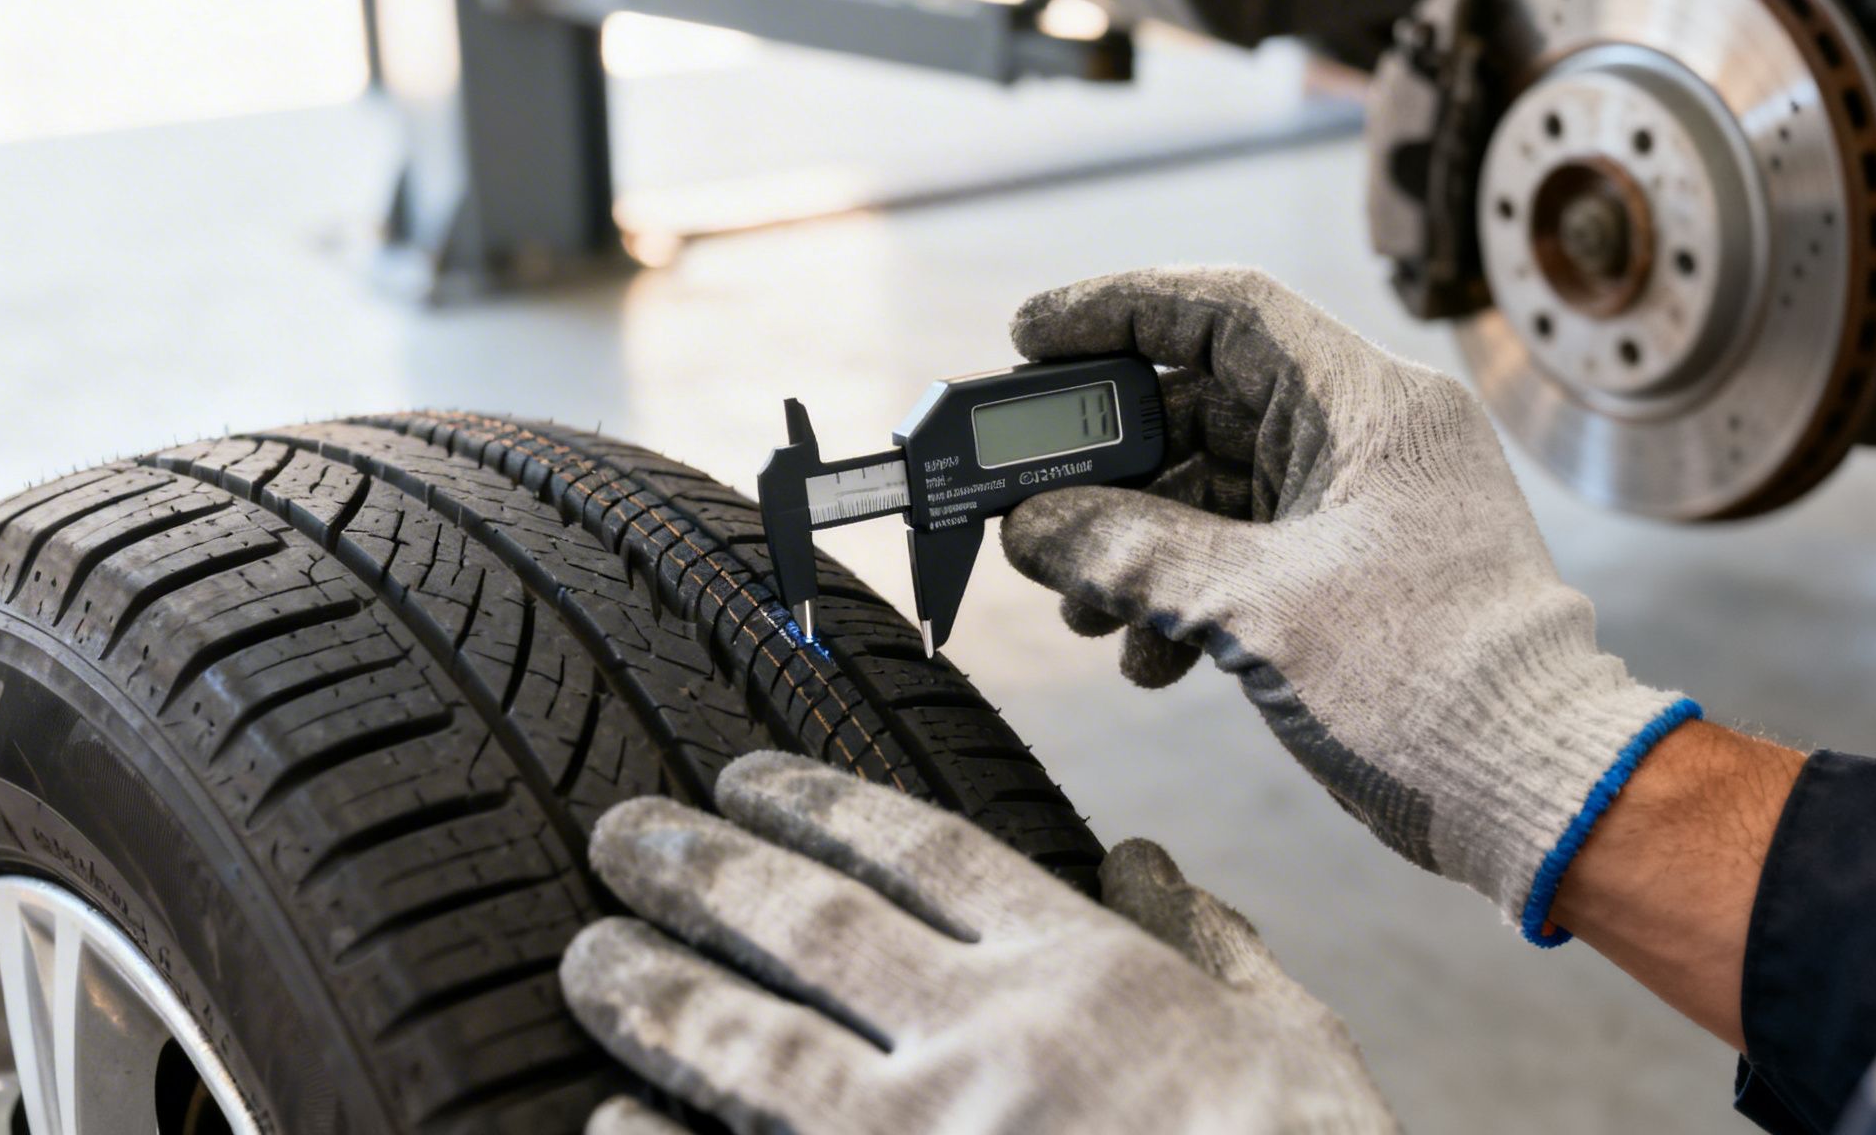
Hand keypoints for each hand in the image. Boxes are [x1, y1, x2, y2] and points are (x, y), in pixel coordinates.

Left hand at [561, 752, 1398, 1134]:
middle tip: (616, 833)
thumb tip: (1141, 858)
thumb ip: (1205, 941)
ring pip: (759, 1051)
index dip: (816, 803)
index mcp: (1087, 973)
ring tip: (585, 955)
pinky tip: (604, 1120)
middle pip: (812, 930)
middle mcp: (995, 1043)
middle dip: (702, 872)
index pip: (920, 853)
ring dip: (658, 994)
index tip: (743, 776)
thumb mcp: (1290, 1039)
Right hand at [999, 267, 1698, 940]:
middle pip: (1201, 407)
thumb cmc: (1436, 681)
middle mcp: (1367, 438)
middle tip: (1028, 498)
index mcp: (1370, 404)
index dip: (1116, 309)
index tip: (1029, 334)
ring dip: (1135, 546)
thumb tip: (1033, 526)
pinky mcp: (1351, 574)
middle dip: (1108, 467)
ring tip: (1080, 610)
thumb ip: (1133, 554)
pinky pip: (1240, 553)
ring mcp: (1360, 507)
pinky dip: (1182, 595)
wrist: (1537, 788)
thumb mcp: (1257, 608)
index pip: (1225, 310)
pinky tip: (1147, 658)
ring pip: (1212, 491)